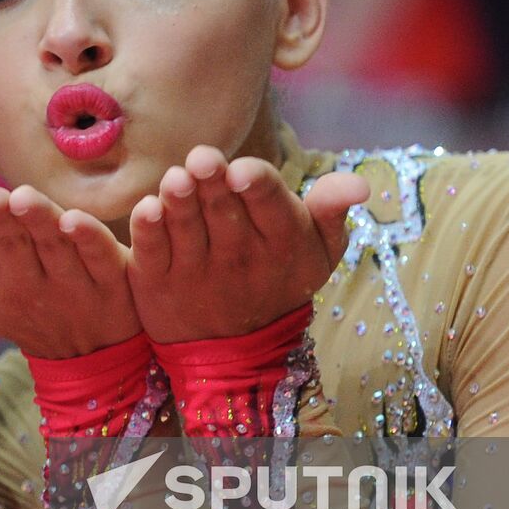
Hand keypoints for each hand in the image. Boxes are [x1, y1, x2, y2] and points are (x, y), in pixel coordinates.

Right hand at [0, 184, 139, 357]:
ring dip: (37, 222)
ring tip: (21, 198)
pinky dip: (89, 240)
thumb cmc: (14, 306)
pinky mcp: (113, 286)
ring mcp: (71, 291)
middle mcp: (24, 293)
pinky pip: (99, 259)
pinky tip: (75, 219)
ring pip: (53, 249)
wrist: (86, 354)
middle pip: (11, 249)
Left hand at [127, 146, 367, 343]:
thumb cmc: (278, 279)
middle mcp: (239, 257)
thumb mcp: (318, 252)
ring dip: (180, 203)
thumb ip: (331, 210)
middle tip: (202, 159)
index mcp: (281, 242)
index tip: (243, 170)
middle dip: (213, 184)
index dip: (257, 186)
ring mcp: (195, 271)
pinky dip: (149, 232)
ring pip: (187, 230)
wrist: (235, 349)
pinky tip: (147, 209)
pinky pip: (153, 253)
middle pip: (224, 212)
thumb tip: (361, 184)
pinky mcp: (157, 282)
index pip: (270, 206)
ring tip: (175, 179)